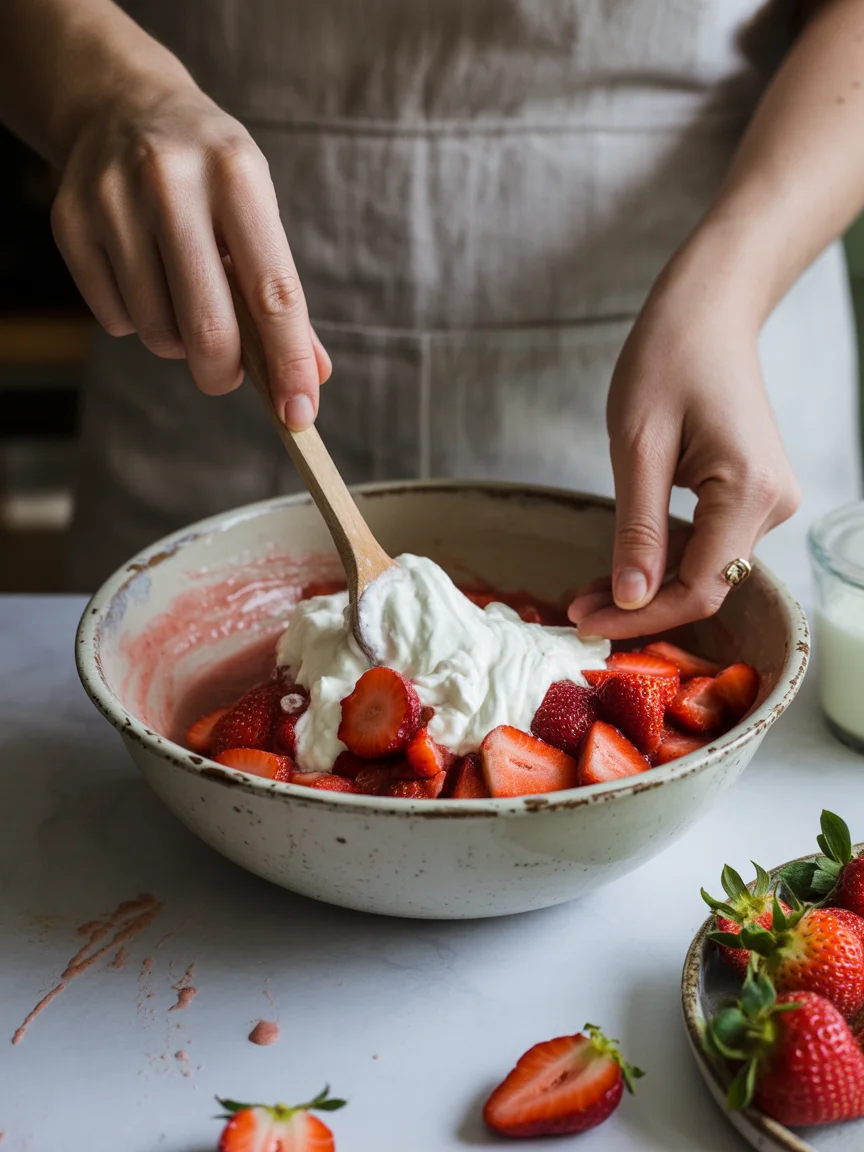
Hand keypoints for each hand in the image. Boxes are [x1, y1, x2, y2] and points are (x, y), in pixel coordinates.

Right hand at [50, 75, 329, 428]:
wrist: (120, 104)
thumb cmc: (208, 175)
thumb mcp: (258, 210)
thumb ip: (282, 294)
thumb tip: (311, 375)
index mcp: (237, 174)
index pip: (273, 292)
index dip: (288, 362)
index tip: (299, 414)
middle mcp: (172, 180)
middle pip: (208, 326)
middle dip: (224, 374)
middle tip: (227, 376)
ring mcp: (113, 200)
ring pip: (158, 332)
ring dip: (178, 343)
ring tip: (182, 300)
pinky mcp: (71, 223)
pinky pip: (116, 320)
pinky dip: (137, 322)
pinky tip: (144, 281)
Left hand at [569, 256, 800, 639]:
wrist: (707, 313)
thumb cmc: (667, 360)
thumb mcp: (637, 447)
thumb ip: (637, 530)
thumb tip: (629, 599)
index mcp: (749, 491)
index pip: (699, 588)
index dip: (640, 616)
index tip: (584, 623)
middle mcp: (774, 503)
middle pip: (705, 586)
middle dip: (639, 606)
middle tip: (577, 610)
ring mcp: (770, 500)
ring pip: (706, 570)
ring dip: (649, 587)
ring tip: (589, 591)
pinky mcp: (754, 495)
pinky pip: (709, 545)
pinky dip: (665, 561)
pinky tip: (624, 567)